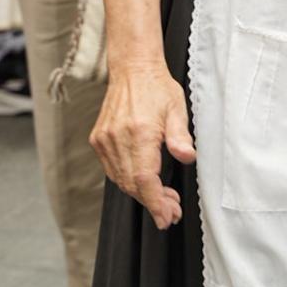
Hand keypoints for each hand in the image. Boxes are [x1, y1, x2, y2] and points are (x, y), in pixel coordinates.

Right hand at [90, 58, 195, 230]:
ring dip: (142, 194)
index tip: (167, 218)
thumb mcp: (177, 108)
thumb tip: (188, 157)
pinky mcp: (98, 140)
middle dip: (153, 202)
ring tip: (164, 198)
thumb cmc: (158, 88)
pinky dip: (128, 181)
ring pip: (121, 180)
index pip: (144, 179)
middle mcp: (117, 138)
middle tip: (173, 210)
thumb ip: (181, 136)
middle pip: (132, 184)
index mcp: (139, 131)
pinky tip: (146, 182)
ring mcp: (104, 140)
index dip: (155, 203)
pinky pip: (113, 170)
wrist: (132, 69)